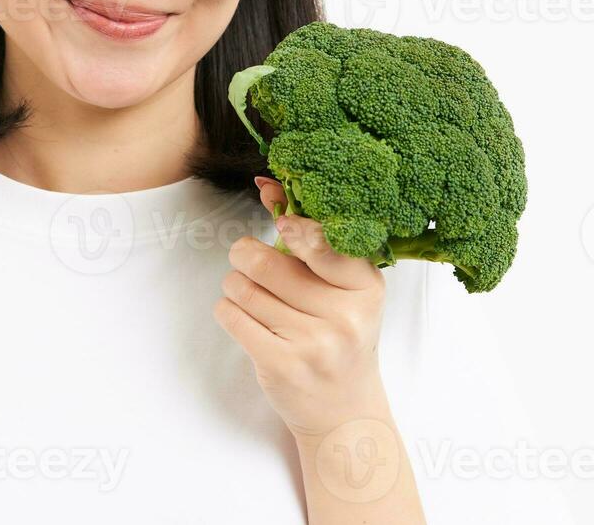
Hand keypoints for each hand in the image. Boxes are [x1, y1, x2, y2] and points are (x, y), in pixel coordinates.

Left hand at [212, 176, 393, 440]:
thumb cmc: (341, 335)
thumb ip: (306, 236)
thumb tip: (265, 184)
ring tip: (248, 292)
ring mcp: (314, 343)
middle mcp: (345, 315)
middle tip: (246, 259)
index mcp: (366, 286)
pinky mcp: (282, 365)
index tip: (280, 223)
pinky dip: (228, 310)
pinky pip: (232, 317)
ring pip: (243, 288)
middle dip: (245, 255)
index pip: (322, 241)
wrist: (345, 409)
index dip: (293, 225)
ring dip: (235, 285)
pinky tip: (242, 315)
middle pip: (266, 262)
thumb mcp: (342, 287)